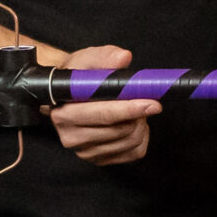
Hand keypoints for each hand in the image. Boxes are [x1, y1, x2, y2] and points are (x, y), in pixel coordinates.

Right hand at [43, 44, 160, 165]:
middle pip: (121, 130)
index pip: (104, 115)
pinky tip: (132, 123)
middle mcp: (71, 136)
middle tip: (144, 99)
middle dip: (138, 113)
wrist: (68, 95)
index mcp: (64, 113)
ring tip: (133, 109)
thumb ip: (104, 57)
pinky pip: (134, 152)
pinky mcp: (100, 159)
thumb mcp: (87, 60)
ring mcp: (85, 151)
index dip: (130, 108)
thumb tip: (123, 57)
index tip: (152, 103)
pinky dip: (142, 137)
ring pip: (131, 141)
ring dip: (140, 123)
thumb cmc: (78, 77)